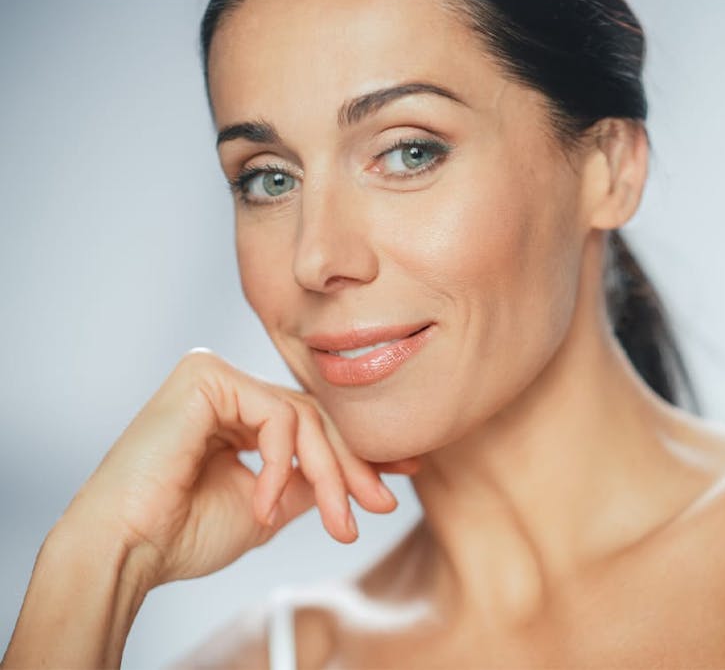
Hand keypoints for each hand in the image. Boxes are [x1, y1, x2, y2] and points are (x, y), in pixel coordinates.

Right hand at [60, 348, 419, 587]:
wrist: (129, 548)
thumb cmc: (185, 533)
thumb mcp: (270, 504)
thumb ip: (310, 480)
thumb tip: (362, 475)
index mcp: (236, 415)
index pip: (310, 425)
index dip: (355, 455)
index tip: (395, 481)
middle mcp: (227, 388)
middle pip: (313, 419)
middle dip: (353, 466)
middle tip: (380, 505)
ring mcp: (215, 377)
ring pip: (302, 417)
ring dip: (328, 473)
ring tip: (337, 521)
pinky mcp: (206, 376)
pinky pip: (276, 415)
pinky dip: (282, 464)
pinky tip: (266, 504)